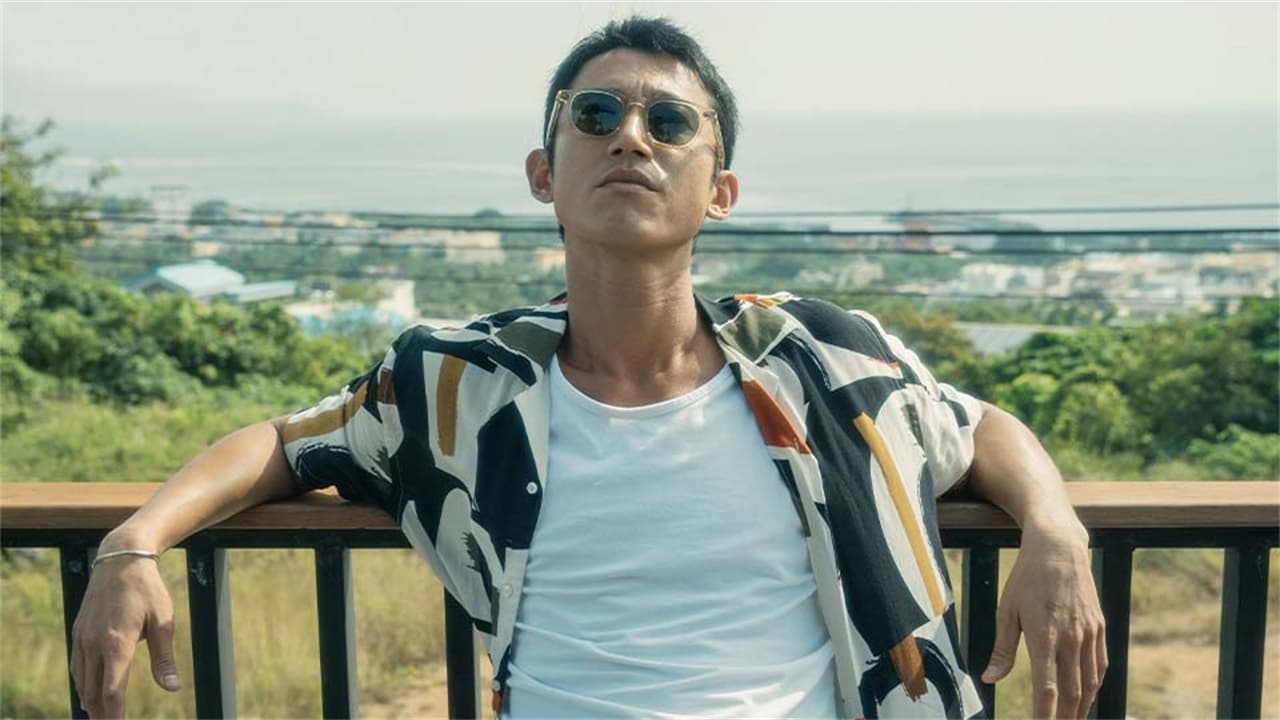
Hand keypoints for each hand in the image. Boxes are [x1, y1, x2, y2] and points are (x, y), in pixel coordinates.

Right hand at [70, 551, 180, 717]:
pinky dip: (83, 683)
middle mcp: (94, 644)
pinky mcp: (78, 631)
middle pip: (94, 692)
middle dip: (102, 713)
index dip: (115, 715)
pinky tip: (90, 692)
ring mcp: (83, 637)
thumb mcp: (163, 621)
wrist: (121, 559)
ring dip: (91, 701)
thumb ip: (164, 658)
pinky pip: (77, 666)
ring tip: (101, 716)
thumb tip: (172, 687)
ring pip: (82, 681)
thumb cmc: (148, 590)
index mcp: (117, 643)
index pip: (112, 691)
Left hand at [982, 524, 1106, 718]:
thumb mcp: (1006, 610)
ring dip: (1082, 707)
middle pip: (1072, 691)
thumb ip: (1002, 648)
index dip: (1044, 712)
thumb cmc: (1026, 578)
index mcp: (1044, 635)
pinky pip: (1100, 665)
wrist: (1059, 547)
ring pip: (1090, 682)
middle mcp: (1071, 638)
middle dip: (1065, 717)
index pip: (1047, 686)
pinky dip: (1095, 686)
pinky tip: (1087, 696)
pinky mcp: (1099, 627)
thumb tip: (989, 678)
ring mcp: (1089, 633)